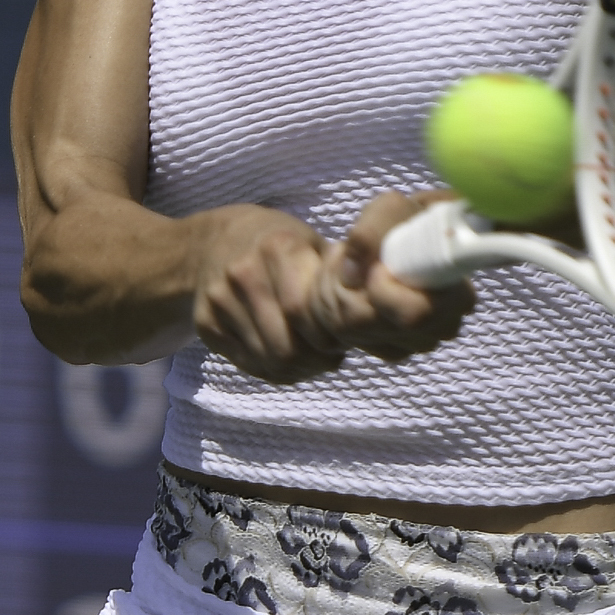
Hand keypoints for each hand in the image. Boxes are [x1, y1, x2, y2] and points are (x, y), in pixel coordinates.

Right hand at [187, 201, 467, 382]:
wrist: (207, 246)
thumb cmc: (276, 246)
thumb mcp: (311, 245)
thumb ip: (345, 274)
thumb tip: (408, 310)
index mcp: (279, 248)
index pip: (308, 310)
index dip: (332, 335)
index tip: (343, 336)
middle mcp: (244, 274)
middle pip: (291, 345)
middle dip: (319, 357)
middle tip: (332, 351)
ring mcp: (219, 301)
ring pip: (273, 361)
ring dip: (302, 367)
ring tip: (312, 352)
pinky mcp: (206, 325)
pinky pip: (251, 365)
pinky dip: (275, 369)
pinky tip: (286, 353)